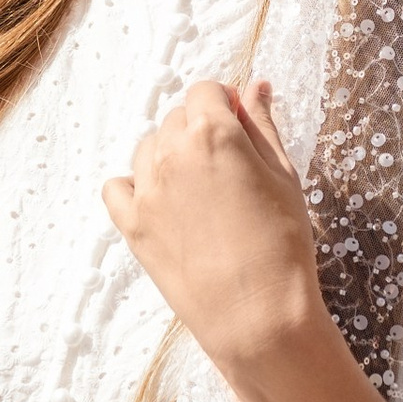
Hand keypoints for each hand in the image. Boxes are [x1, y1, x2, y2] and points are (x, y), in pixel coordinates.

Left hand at [103, 77, 328, 380]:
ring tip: (201, 192)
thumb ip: (263, 125)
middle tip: (229, 168)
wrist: (257, 315)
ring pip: (149, 149)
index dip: (224, 104)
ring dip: (170, 156)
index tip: (238, 125)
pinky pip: (118, 187)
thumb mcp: (284, 176)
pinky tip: (163, 204)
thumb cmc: (284, 244)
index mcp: (213, 132)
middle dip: (201, 130)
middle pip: (177, 118)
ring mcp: (146, 189)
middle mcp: (171, 152)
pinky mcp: (132, 225)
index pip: (206, 91)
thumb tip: (255, 86)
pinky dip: (135, 187)